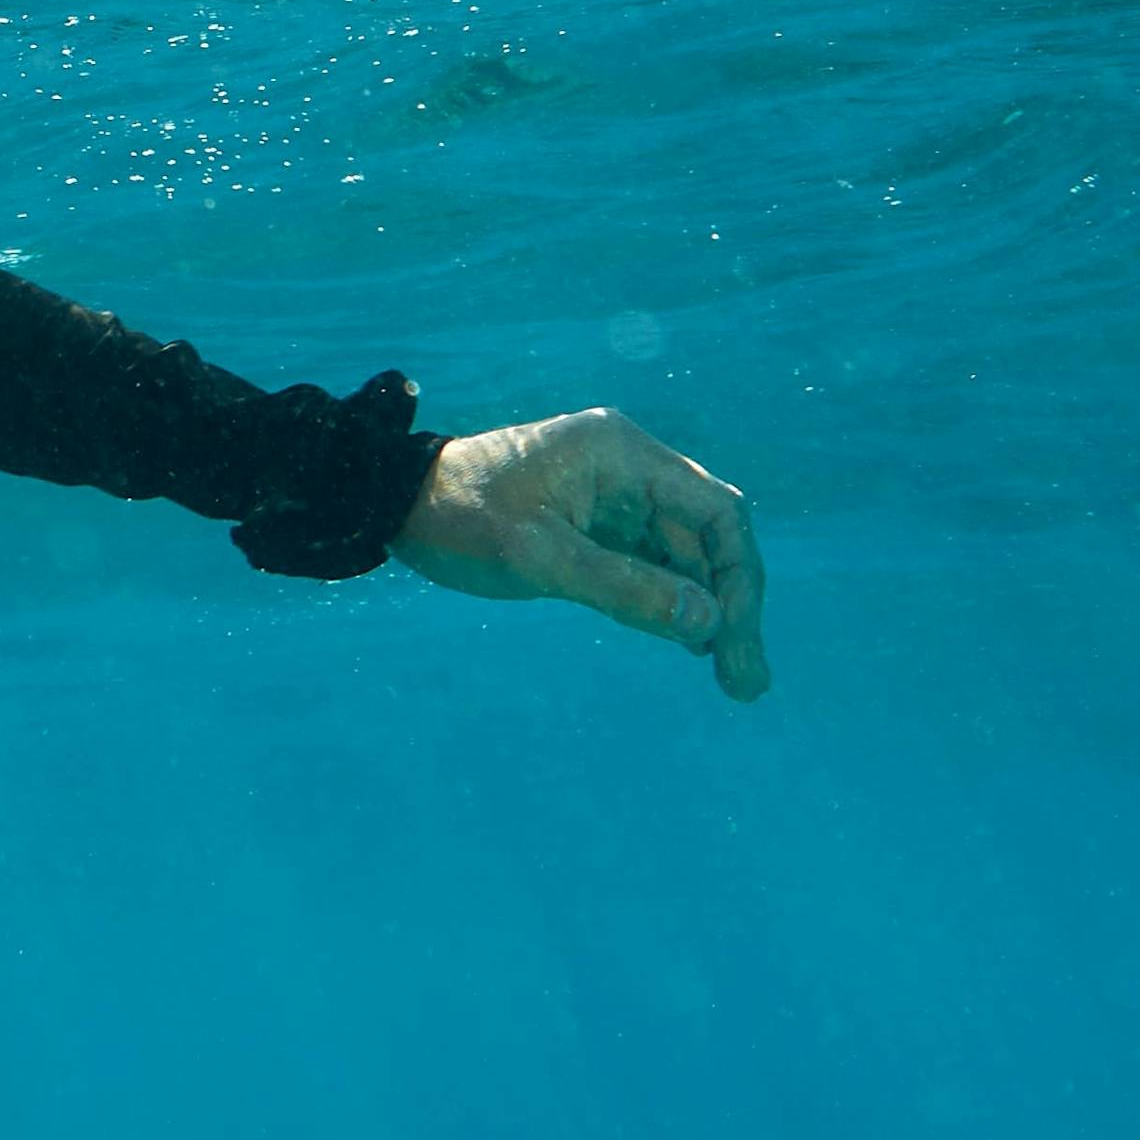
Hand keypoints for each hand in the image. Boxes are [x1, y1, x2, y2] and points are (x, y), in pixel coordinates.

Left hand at [407, 405, 763, 696]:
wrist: (393, 504)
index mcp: (622, 454)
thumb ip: (623, 589)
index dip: (738, 578)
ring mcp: (616, 498)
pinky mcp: (598, 526)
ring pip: (687, 558)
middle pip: (710, 539)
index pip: (717, 513)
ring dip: (710, 614)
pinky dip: (675, 606)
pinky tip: (692, 649)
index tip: (733, 640)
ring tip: (736, 683)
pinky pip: (654, 564)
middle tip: (746, 685)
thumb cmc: (458, 519)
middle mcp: (630, 469)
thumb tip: (709, 623)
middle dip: (732, 608)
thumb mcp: (537, 557)